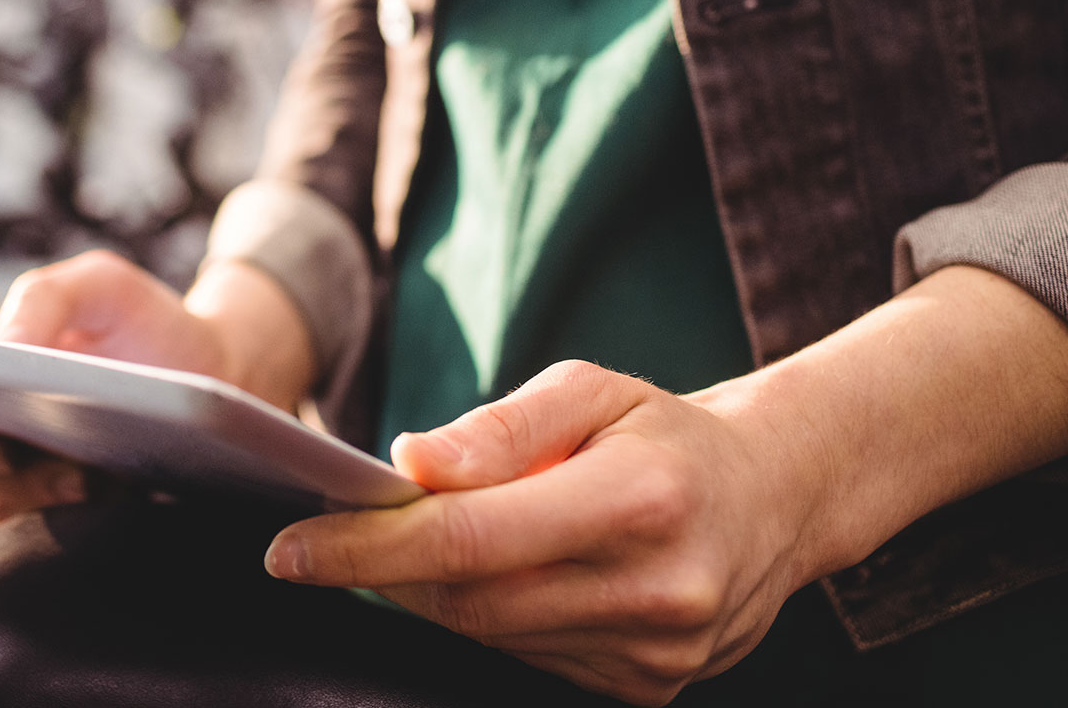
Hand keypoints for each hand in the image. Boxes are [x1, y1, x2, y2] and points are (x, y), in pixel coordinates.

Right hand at [0, 250, 294, 526]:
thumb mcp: (97, 285)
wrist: (218, 367)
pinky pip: (58, 531)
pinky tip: (115, 491)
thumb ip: (42, 298)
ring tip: (90, 478)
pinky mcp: (80, 511)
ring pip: (7, 508)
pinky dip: (78, 515)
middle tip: (32, 466)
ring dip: (40, 497)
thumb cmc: (143, 320)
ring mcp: (35, 478)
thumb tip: (0, 348)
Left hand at [262, 361, 824, 705]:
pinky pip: (527, 658)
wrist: (778, 498)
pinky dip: (489, 617)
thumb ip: (499, 428)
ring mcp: (655, 653)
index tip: (289, 548)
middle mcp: (654, 589)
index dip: (367, 550)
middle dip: (385, 571)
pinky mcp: (649, 688)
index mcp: (640, 499)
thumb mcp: (590, 390)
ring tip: (415, 543)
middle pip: (469, 599)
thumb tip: (408, 465)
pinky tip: (496, 575)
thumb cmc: (664, 433)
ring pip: (491, 635)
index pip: (469, 539)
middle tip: (333, 534)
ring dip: (433, 592)